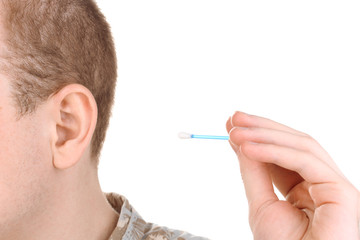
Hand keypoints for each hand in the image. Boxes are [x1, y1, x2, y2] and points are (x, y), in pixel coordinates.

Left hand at [226, 111, 359, 239]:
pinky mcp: (343, 192)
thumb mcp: (261, 204)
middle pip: (294, 143)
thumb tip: (240, 142)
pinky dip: (275, 150)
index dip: (257, 136)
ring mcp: (335, 186)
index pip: (281, 153)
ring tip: (235, 130)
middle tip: (232, 118)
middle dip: (261, 128)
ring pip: (302, 146)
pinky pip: (306, 161)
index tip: (231, 124)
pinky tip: (248, 148)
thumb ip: (254, 172)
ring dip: (265, 134)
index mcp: (306, 188)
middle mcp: (323, 183)